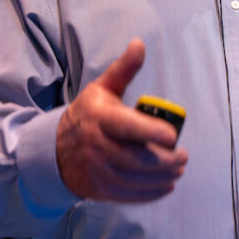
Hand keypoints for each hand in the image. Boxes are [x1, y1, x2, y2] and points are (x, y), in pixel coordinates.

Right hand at [56, 38, 187, 201]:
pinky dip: (151, 193)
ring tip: (178, 169)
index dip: (152, 132)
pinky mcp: (99, 190)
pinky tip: (166, 185)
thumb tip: (139, 44)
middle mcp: (97, 147)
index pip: (127, 127)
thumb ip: (123, 69)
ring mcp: (97, 171)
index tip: (173, 136)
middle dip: (166, 160)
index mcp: (100, 118)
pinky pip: (129, 195)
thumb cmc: (88, 114)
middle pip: (137, 159)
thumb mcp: (102, 89)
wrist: (55, 150)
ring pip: (136, 179)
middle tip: (183, 156)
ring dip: (163, 177)